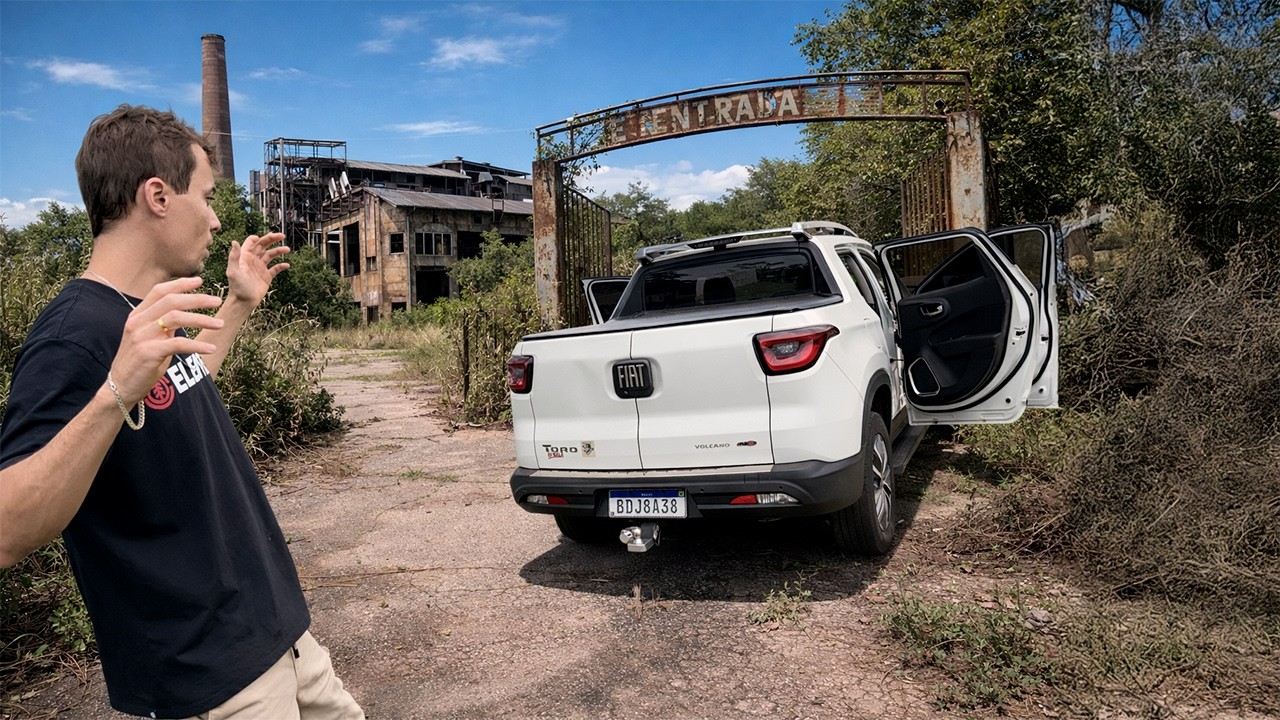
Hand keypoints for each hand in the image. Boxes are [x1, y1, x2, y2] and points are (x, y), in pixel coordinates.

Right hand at [108, 277, 224, 404]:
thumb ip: (163, 325)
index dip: (180, 284)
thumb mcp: (149, 338)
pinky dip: (197, 345)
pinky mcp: (148, 353)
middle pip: (171, 301)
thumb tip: (185, 315)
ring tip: (219, 324)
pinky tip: (211, 348)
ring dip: (202, 319)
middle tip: (217, 300)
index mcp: (137, 315)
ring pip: (176, 318)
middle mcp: (138, 322)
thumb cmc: (139, 363)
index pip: (159, 291)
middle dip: (197, 299)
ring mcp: (142, 336)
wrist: (120, 387)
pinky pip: (178, 344)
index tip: (200, 281)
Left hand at [225, 232, 290, 305]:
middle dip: (272, 240)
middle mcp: (253, 260)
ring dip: (279, 251)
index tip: (266, 236)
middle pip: (263, 246)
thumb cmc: (237, 287)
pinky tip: (286, 265)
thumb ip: (234, 256)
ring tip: (287, 249)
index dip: (259, 238)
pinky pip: (276, 268)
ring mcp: (260, 268)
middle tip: (282, 236)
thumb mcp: (233, 271)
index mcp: (245, 256)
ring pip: (271, 255)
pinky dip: (281, 266)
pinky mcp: (266, 276)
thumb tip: (234, 242)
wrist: (243, 302)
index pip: (252, 242)